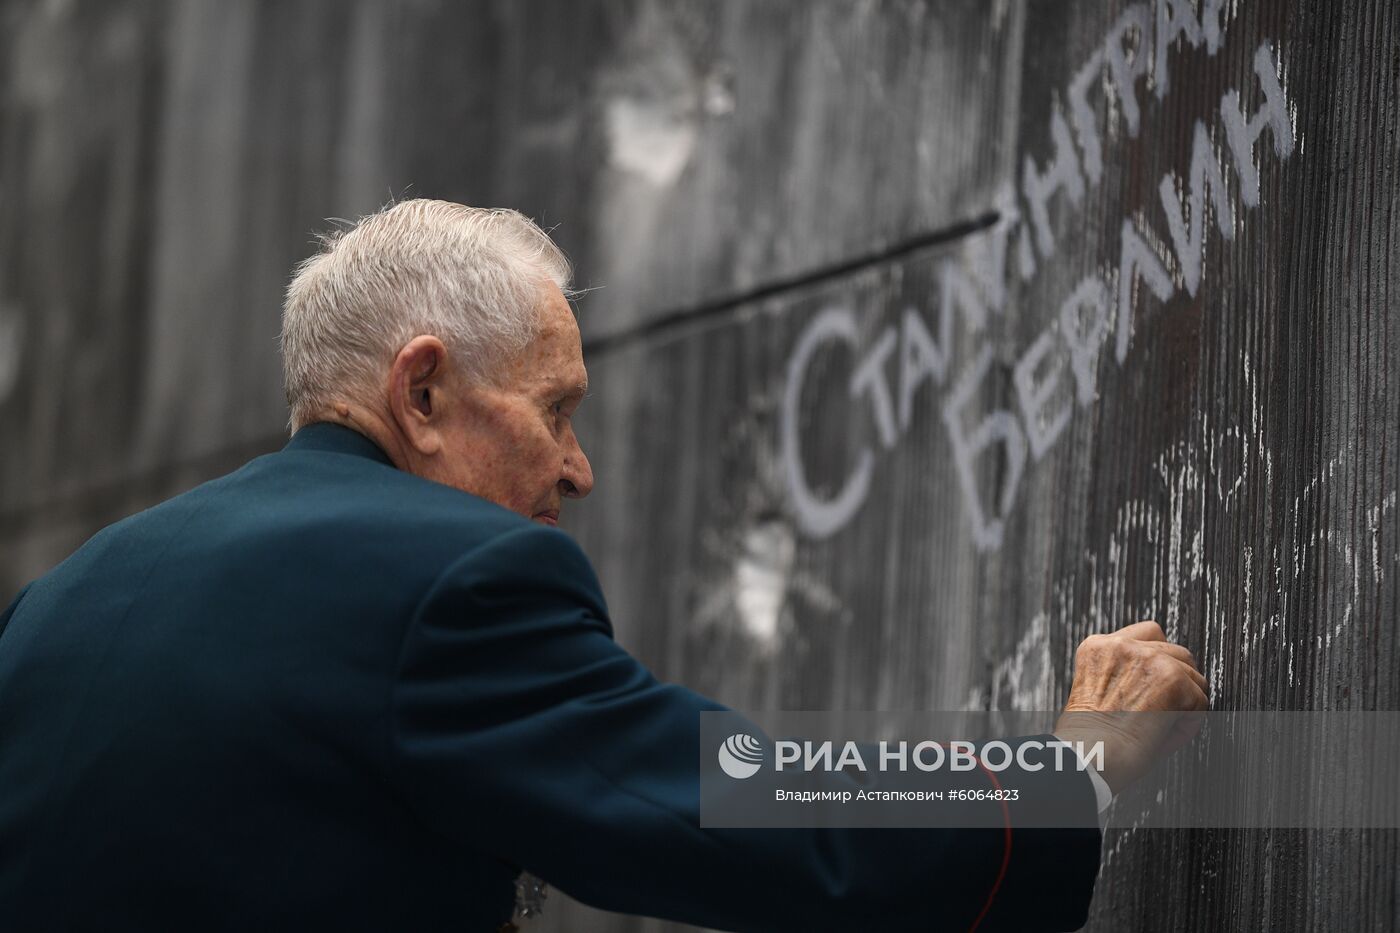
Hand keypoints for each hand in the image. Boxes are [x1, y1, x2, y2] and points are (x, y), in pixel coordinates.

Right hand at [1053, 620, 1207, 794]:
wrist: (1091, 756)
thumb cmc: (1090, 739)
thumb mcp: (1096, 692)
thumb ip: (1124, 674)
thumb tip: (1166, 680)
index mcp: (1098, 647)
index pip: (1148, 633)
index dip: (1155, 661)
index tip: (1152, 684)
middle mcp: (1123, 646)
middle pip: (1176, 650)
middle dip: (1176, 679)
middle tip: (1161, 709)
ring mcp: (1149, 658)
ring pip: (1192, 674)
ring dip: (1184, 699)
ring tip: (1160, 724)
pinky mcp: (1172, 678)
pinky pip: (1200, 699)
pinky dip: (1189, 721)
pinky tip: (1164, 732)